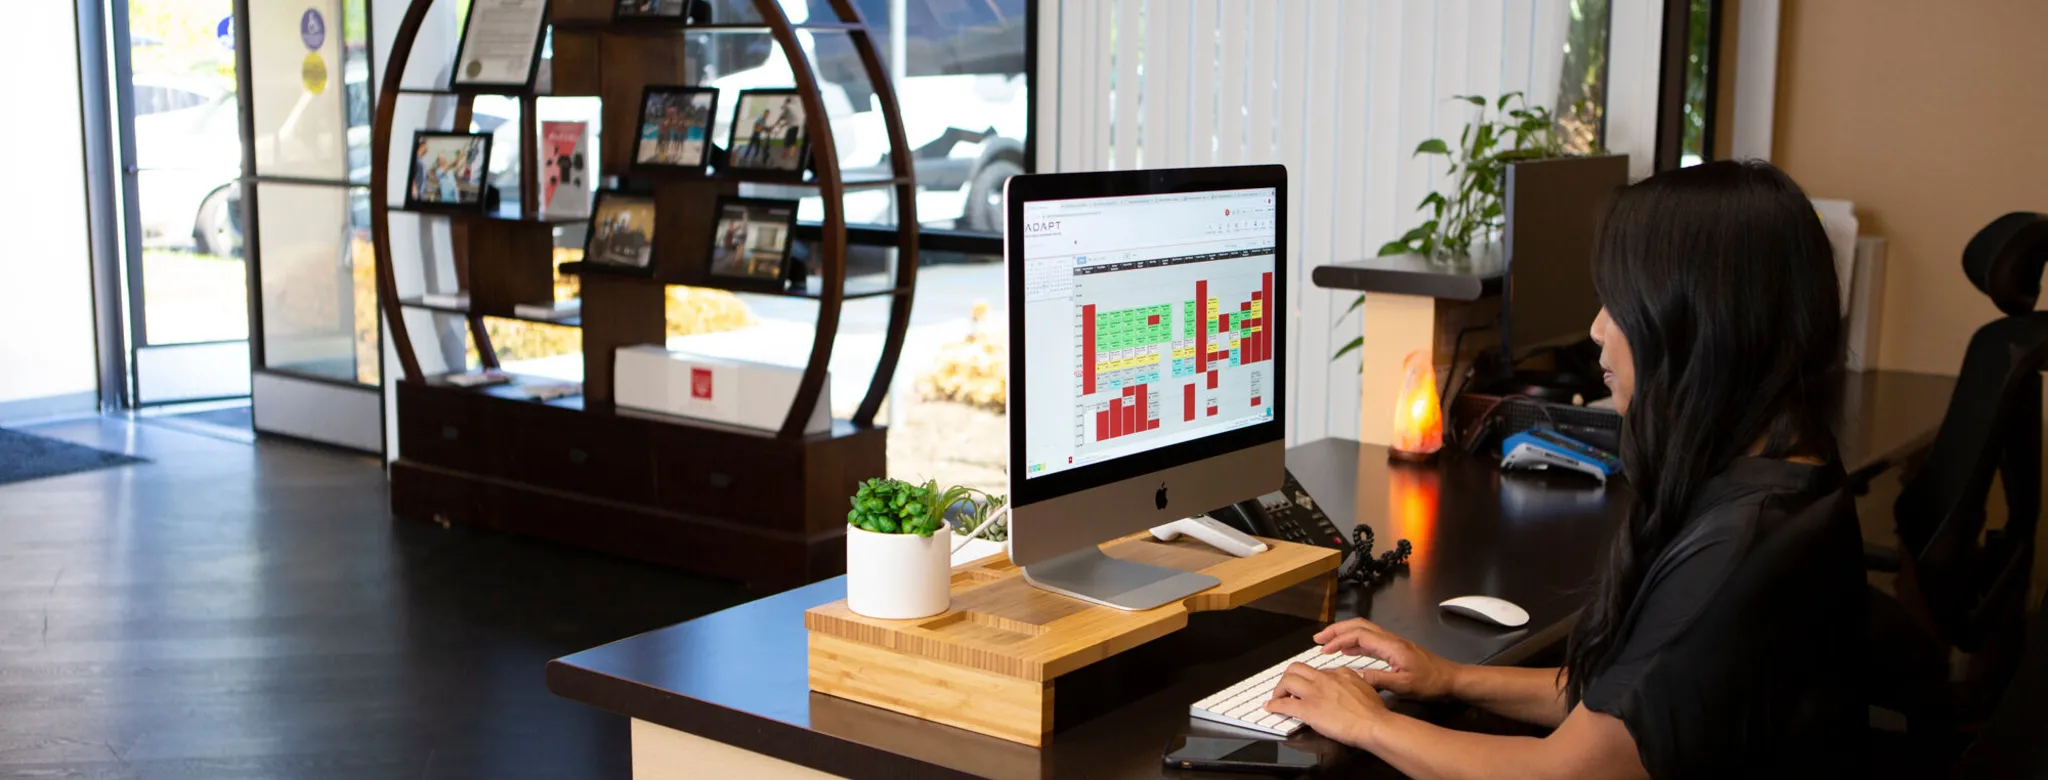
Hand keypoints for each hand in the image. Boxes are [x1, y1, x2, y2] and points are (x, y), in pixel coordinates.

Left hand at [1265, 663, 1388, 748]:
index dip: (1310, 679)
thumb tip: (1351, 685)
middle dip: (1288, 677)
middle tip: (1287, 687)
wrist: (1373, 724)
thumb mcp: (1366, 687)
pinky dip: (1274, 705)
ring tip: (1277, 697)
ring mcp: (1314, 693)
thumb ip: (1355, 683)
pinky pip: (1284, 704)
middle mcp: (1324, 679)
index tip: (1308, 686)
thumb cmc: (1374, 712)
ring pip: (1287, 680)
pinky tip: (1271, 707)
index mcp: (1340, 673)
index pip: (1318, 671)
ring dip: (1279, 689)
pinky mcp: (1308, 709)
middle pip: (1297, 668)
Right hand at [1313, 618, 1462, 700]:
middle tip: (1318, 638)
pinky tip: (1347, 650)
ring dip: (1344, 634)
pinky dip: (1354, 642)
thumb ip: (1379, 680)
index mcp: (1391, 646)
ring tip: (1327, 642)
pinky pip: (1370, 640)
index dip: (1339, 640)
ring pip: (1363, 630)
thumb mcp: (1404, 686)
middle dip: (1336, 630)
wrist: (1450, 679)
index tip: (1324, 650)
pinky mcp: (1395, 649)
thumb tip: (1355, 677)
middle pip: (1358, 626)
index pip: (1359, 635)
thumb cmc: (1431, 682)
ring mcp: (1393, 643)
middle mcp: (1390, 640)